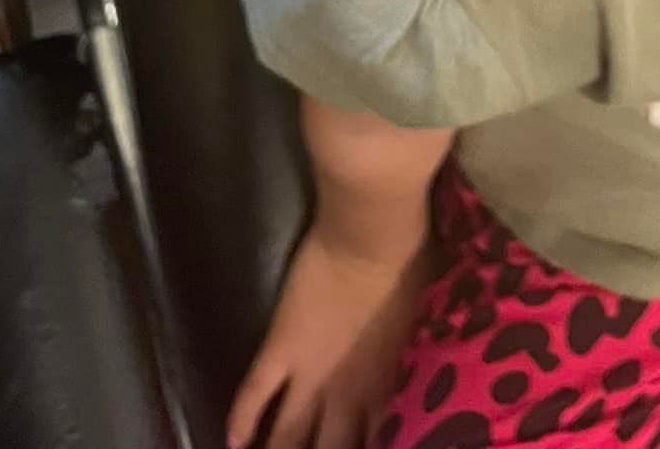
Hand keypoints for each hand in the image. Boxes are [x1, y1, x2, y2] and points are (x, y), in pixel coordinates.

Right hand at [228, 225, 435, 448]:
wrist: (374, 231)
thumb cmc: (413, 265)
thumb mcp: (425, 322)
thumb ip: (418, 354)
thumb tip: (427, 368)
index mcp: (387, 386)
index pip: (377, 442)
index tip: (361, 448)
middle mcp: (346, 393)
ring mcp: (309, 373)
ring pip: (286, 434)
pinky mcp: (280, 347)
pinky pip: (253, 395)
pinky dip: (241, 422)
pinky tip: (232, 443)